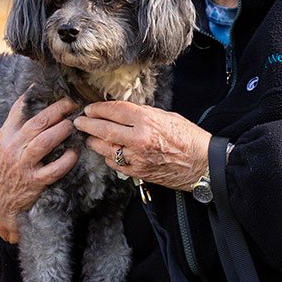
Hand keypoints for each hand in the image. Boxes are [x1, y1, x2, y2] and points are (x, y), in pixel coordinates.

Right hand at [0, 94, 79, 242]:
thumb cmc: (2, 169)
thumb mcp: (2, 144)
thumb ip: (15, 125)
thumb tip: (31, 97)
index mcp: (6, 135)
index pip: (20, 109)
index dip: (38, 96)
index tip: (54, 89)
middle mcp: (13, 148)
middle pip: (38, 122)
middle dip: (58, 110)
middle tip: (72, 104)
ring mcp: (23, 165)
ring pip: (44, 142)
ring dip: (62, 130)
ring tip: (74, 124)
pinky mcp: (34, 183)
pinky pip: (54, 169)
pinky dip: (67, 160)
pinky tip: (75, 152)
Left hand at [73, 101, 210, 191]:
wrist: (202, 163)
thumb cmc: (189, 137)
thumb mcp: (167, 116)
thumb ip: (144, 114)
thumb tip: (123, 111)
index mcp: (148, 120)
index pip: (115, 110)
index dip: (99, 108)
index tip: (90, 108)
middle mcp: (139, 139)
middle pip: (104, 129)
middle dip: (88, 124)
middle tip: (79, 121)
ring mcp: (137, 157)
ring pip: (105, 148)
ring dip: (94, 141)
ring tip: (89, 136)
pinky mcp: (138, 172)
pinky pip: (114, 163)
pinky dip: (107, 156)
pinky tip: (105, 151)